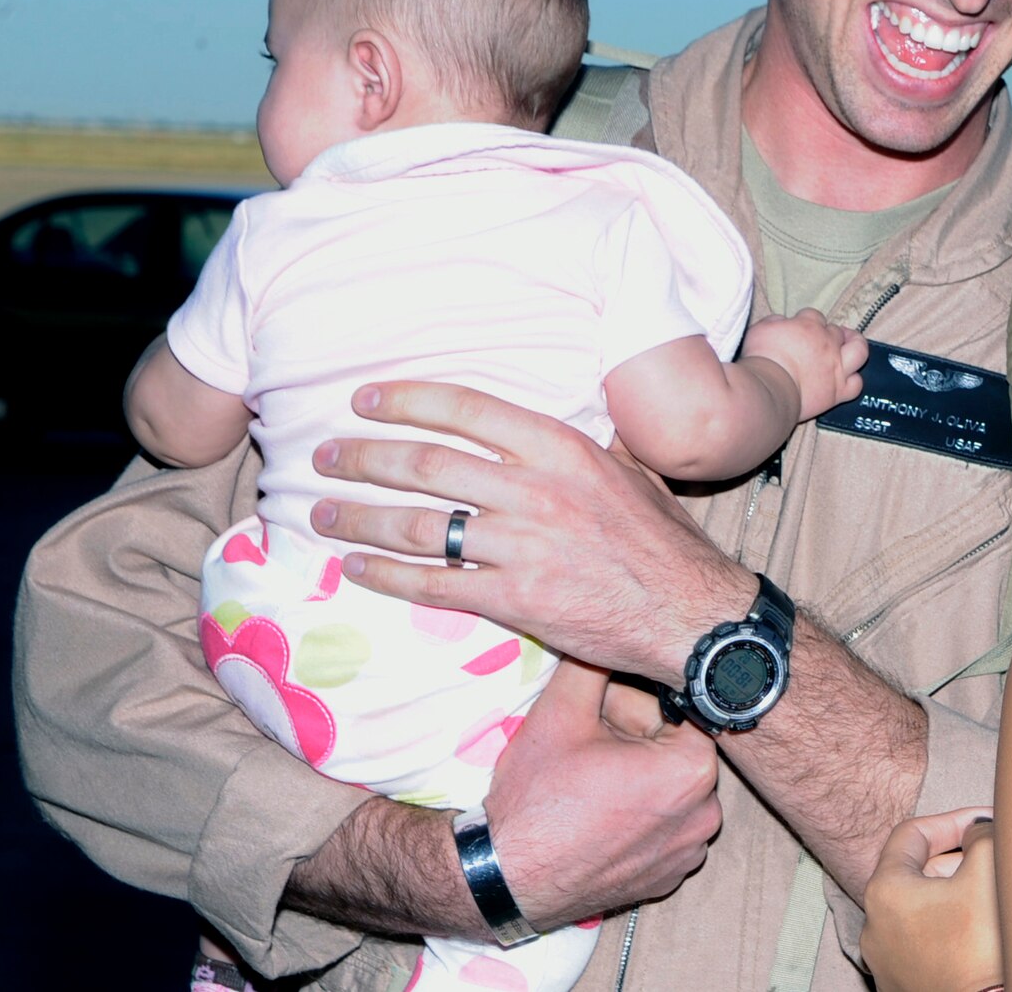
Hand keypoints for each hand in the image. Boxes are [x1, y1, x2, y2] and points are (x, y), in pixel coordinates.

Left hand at [309, 381, 756, 681]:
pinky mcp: (516, 600)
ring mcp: (524, 547)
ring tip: (320, 515)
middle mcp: (537, 490)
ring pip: (421, 525)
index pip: (468, 410)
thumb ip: (580, 450)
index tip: (364, 399)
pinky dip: (388, 576)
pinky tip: (357, 568)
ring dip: (360, 518)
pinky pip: (435, 585)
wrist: (691, 612)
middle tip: (323, 457)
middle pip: (428, 464)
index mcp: (562, 449)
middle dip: (365, 458)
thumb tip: (551, 426)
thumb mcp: (630, 472)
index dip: (408, 400)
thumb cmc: (663, 541)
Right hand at [483, 660, 721, 925]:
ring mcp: (688, 852)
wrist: (503, 880)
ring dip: (632, 775)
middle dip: (630, 739)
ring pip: (666, 787)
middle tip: (583, 746)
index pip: (673, 709)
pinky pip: (661, 826)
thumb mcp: (562, 711)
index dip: (630, 706)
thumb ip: (596, 661)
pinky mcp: (668, 878)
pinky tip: (593, 814)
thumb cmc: (537, 798)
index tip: (595, 715)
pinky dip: (634, 815)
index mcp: (693, 770)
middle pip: (670, 748)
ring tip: (585, 780)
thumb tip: (611, 627)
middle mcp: (705, 814)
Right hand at [742, 309, 867, 421]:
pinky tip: (846, 379)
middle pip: (836, 331)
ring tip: (850, 346)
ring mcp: (837, 368)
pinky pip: (856, 385)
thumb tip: (783, 322)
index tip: (798, 329)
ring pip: (859, 351)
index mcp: (809, 326)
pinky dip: (853, 381)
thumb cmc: (761, 357)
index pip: (814, 315)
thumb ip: (775, 322)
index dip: (806, 321)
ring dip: (856, 345)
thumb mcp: (761, 329)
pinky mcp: (838, 392)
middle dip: (828, 333)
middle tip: (819, 341)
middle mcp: (828, 343)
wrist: (768, 389)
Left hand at [862, 809, 1002, 991]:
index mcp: (884, 890)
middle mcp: (874, 927)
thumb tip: (977, 832)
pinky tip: (981, 931)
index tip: (983, 823)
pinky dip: (952, 928)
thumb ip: (980, 833)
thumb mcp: (987, 867)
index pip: (912, 833)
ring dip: (957, 895)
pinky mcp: (904, 987)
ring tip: (992, 897)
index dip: (952, 821)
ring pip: (924, 910)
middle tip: (994, 859)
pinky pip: (927, 943)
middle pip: (919, 873)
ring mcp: (887, 962)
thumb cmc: (982, 947)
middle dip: (959, 860)